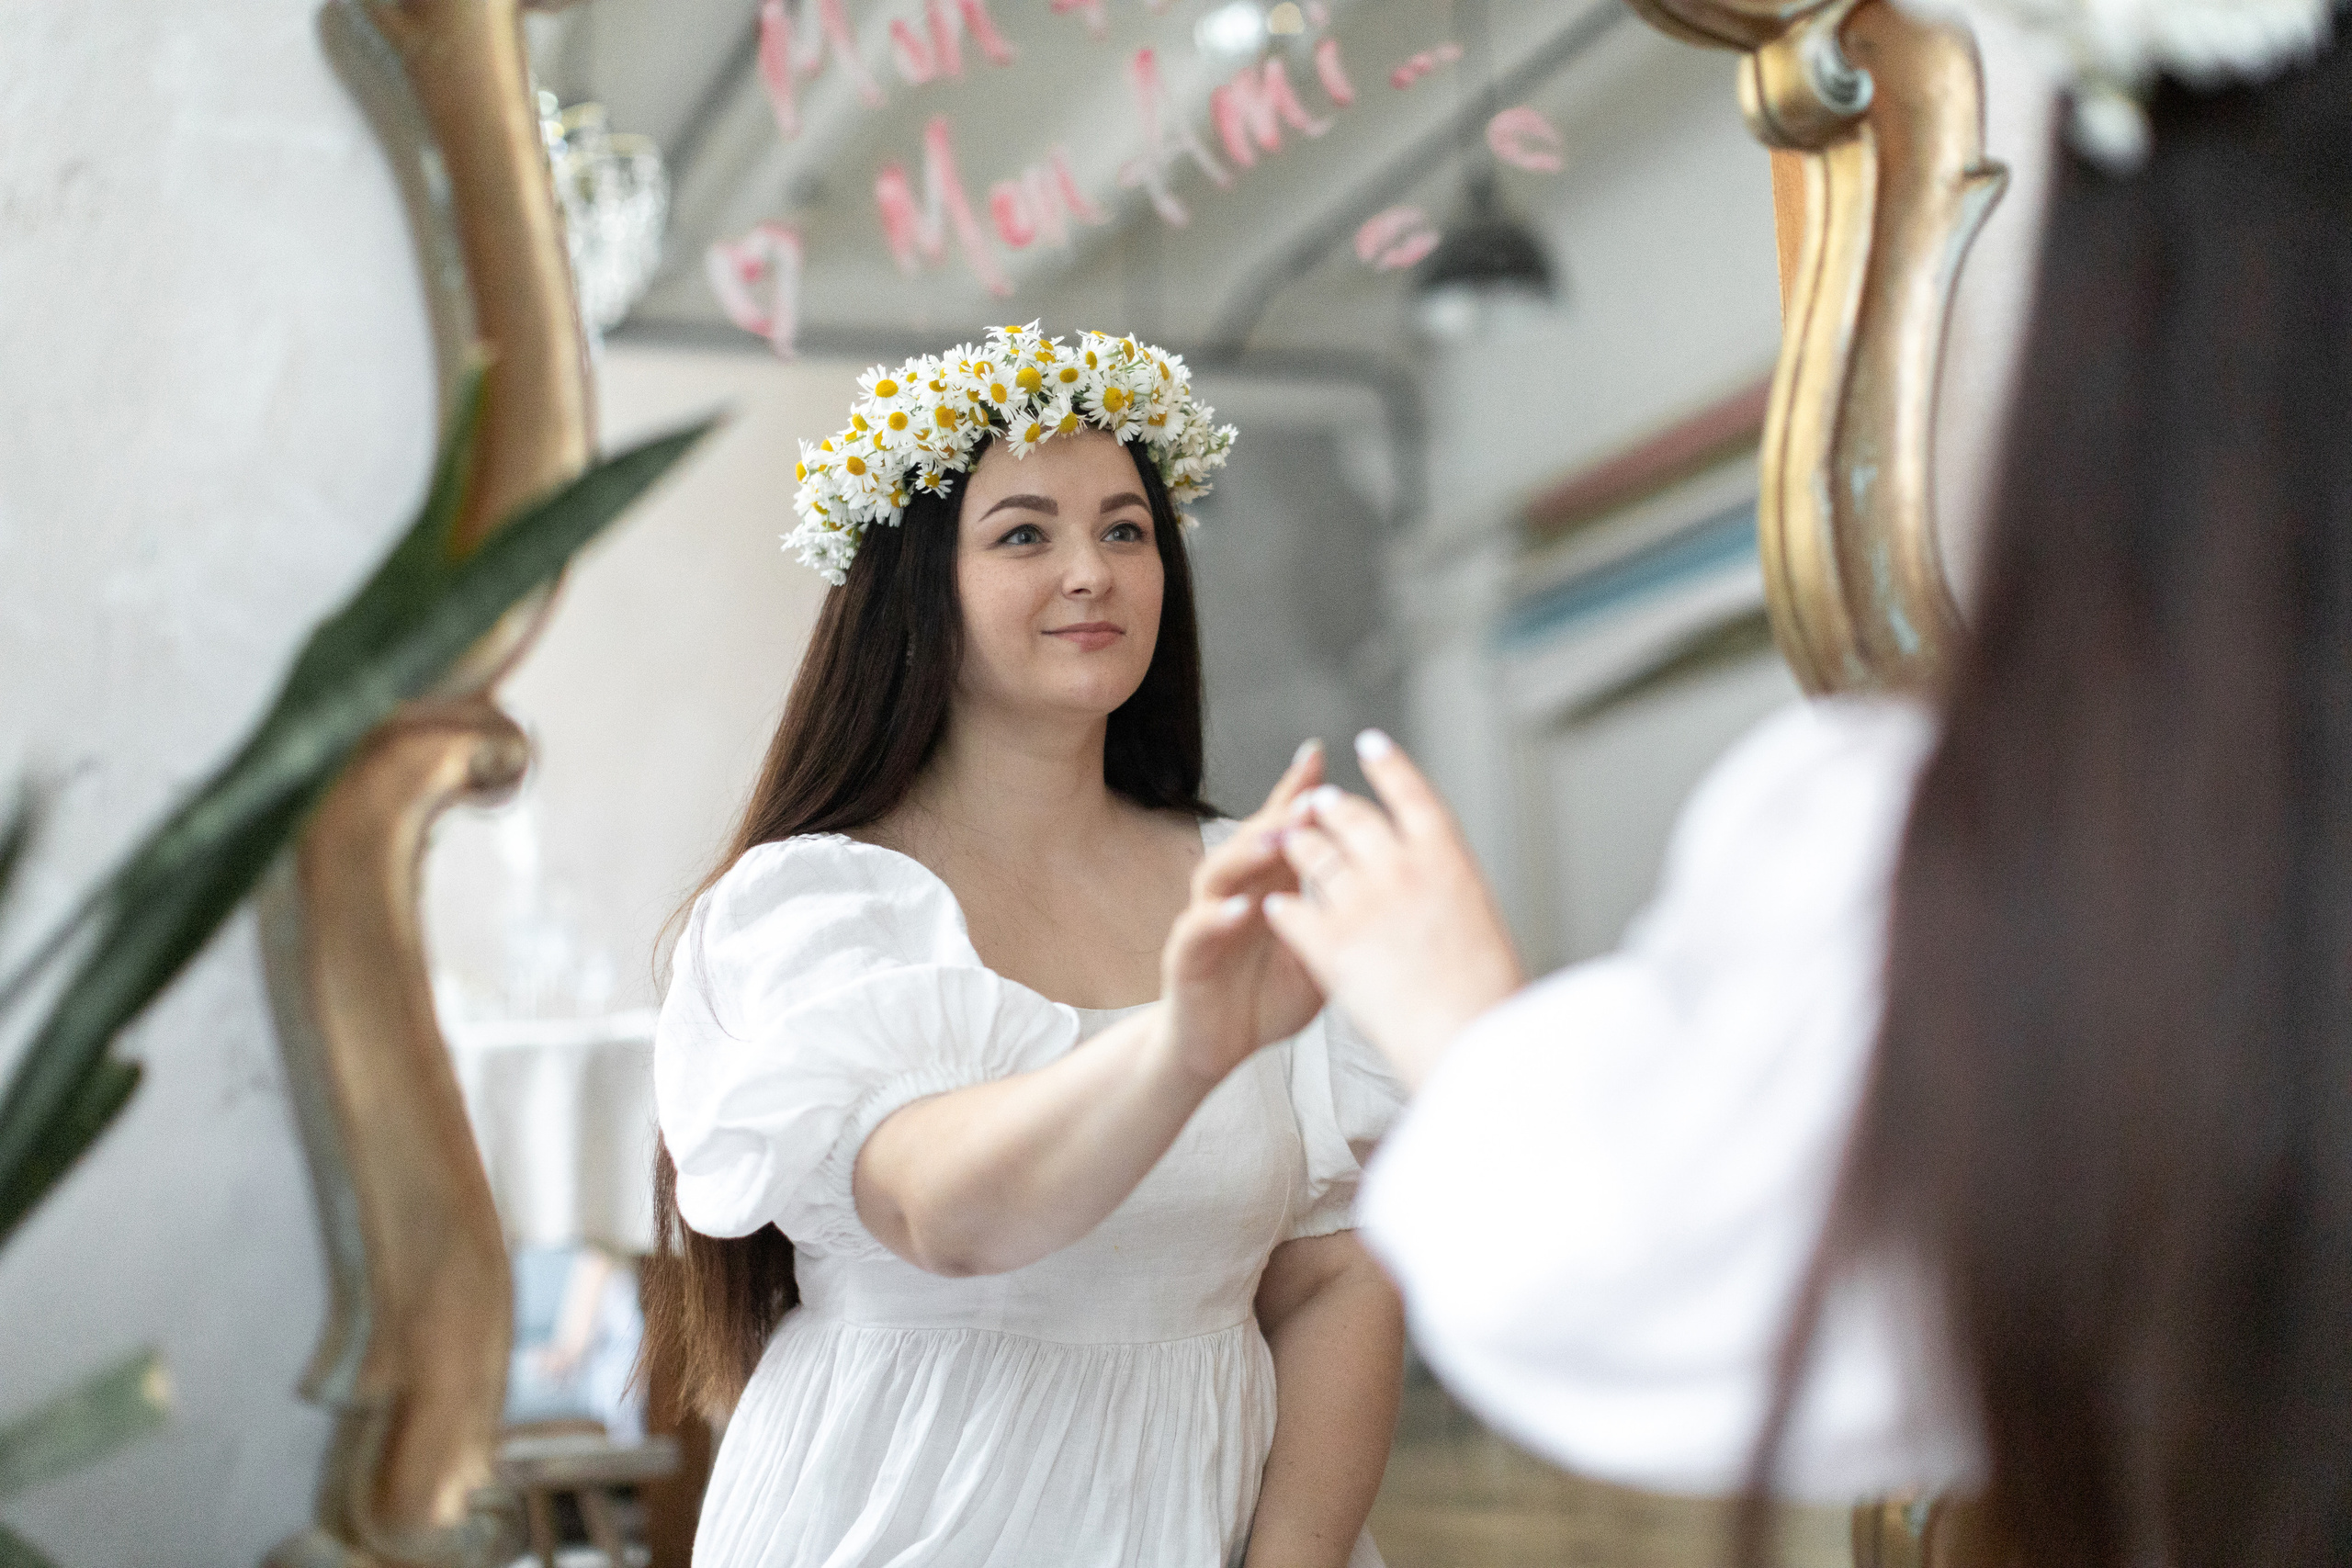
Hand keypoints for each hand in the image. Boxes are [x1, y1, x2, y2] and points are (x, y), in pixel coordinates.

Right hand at [1160, 741, 1331, 1082]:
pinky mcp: (1186, 958)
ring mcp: (1206, 921)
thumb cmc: (1267, 996)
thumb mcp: (1319, 953)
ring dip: (1250, 853)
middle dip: (1281, 814)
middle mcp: (1234, 892)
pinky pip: (1199, 931)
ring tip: (1280, 839)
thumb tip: (1396, 887)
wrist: (1216, 1047)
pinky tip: (1242, 909)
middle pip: (1253, 839)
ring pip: (1221, 873)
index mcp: (1269, 885)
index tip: (1321, 754)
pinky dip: (1218, 918)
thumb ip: (1341, 916)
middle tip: (1313, 796)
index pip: (1281, 827)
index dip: (1296, 791)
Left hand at [1261, 731, 1522, 1089]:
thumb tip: (1437, 884)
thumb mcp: (1483, 923)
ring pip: (1312, 854)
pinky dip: (1285, 908)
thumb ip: (1449, 892)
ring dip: (1299, 844)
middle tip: (1321, 803)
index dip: (1389, 765)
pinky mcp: (1327, 940)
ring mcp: (1359, 900)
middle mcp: (1400, 866)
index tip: (1370, 744)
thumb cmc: (1490, 995)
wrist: (1469, 1039)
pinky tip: (1277, 908)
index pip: (1412, 793)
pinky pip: (1292, 911)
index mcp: (1448, 858)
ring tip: (1289, 840)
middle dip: (1333, 808)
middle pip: (1354, 818)